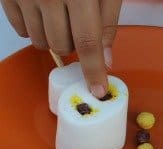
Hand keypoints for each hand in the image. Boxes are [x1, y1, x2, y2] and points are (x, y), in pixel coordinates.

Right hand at [0, 0, 121, 96]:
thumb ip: (107, 22)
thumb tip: (106, 59)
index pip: (86, 42)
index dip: (93, 69)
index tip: (97, 89)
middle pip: (61, 45)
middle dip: (73, 45)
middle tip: (78, 25)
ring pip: (40, 42)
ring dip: (54, 38)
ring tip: (61, 16)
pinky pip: (21, 30)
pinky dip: (35, 28)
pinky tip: (43, 11)